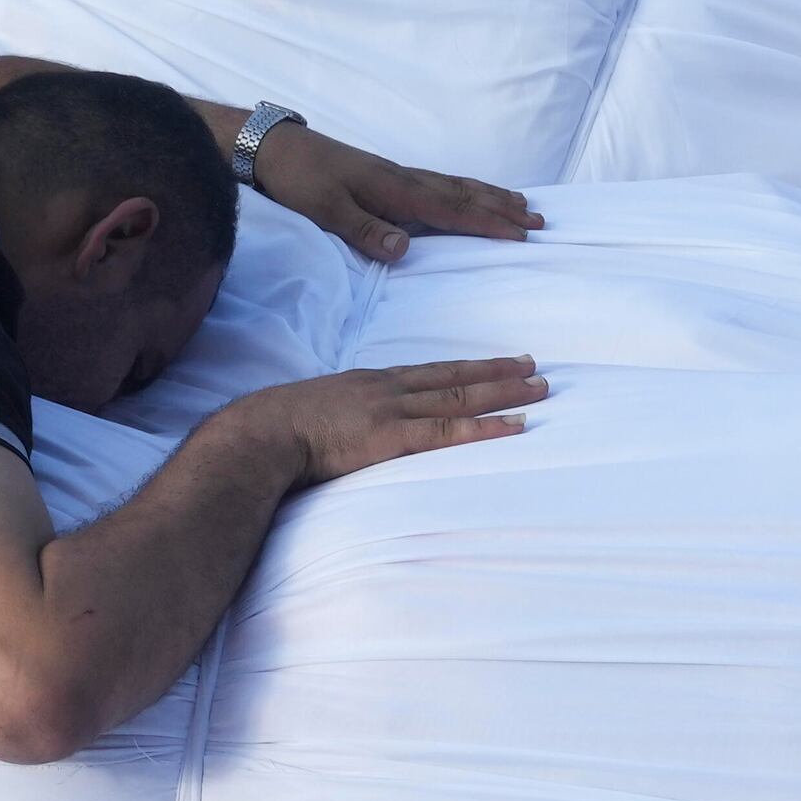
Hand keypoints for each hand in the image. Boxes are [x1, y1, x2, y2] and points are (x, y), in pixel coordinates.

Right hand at [228, 356, 545, 484]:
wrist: (260, 433)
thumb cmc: (277, 429)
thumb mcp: (315, 412)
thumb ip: (341, 417)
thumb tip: (348, 430)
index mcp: (370, 383)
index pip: (430, 372)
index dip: (466, 367)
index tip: (495, 363)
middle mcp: (388, 389)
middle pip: (454, 376)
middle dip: (497, 372)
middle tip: (535, 367)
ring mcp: (392, 410)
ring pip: (461, 396)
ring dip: (504, 393)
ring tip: (539, 389)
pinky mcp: (392, 437)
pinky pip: (449, 430)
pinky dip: (486, 426)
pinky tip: (515, 426)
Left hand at [255, 125, 542, 262]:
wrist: (274, 148)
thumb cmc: (299, 181)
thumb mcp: (326, 210)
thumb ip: (365, 230)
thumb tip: (405, 249)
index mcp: (394, 190)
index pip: (451, 210)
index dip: (488, 223)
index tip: (522, 234)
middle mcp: (403, 180)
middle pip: (464, 194)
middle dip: (502, 208)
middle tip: (540, 220)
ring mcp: (397, 176)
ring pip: (455, 186)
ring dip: (490, 196)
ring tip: (521, 203)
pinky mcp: (387, 177)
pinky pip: (439, 184)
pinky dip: (464, 189)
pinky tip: (469, 194)